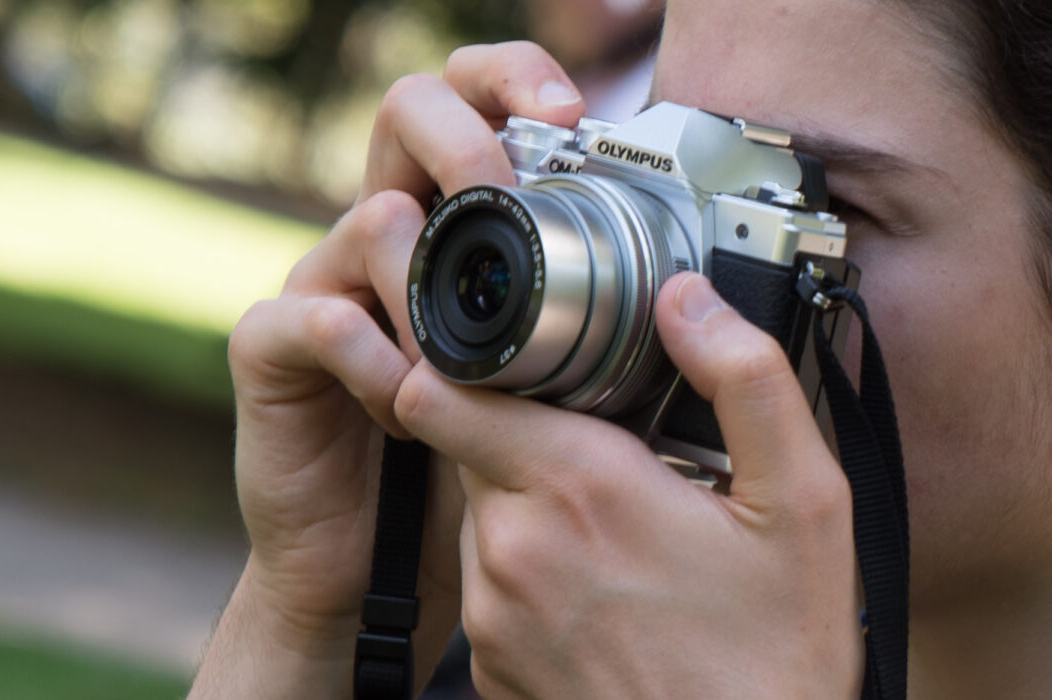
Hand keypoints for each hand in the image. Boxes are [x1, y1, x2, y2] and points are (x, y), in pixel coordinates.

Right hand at [191, 42, 585, 697]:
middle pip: (405, 111)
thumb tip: (676, 292)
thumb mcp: (536, 385)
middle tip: (507, 196)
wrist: (375, 566)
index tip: (573, 112)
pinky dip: (374, 362)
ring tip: (458, 370)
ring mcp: (319, 282)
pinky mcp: (268, 344)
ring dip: (434, 291)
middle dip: (468, 141)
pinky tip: (402, 411)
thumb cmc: (463, 469)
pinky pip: (320, 319)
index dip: (511, 78)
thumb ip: (571, 324)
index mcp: (445, 228)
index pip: (468, 102)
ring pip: (373, 221)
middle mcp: (379, 236)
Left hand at [394, 272, 863, 698]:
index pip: (443, 393)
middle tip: (601, 454)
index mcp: (578, 488)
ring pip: (478, 516)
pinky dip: (526, 574)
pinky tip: (598, 593)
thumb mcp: (802, 505)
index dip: (465, 367)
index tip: (510, 365)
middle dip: (517, 436)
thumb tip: (688, 300)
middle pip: (465, 448)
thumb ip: (745, 380)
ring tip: (610, 532)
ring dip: (526, 506)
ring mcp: (491, 617)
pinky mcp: (486, 666)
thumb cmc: (775, 655)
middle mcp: (512, 550)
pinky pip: (486, 587)